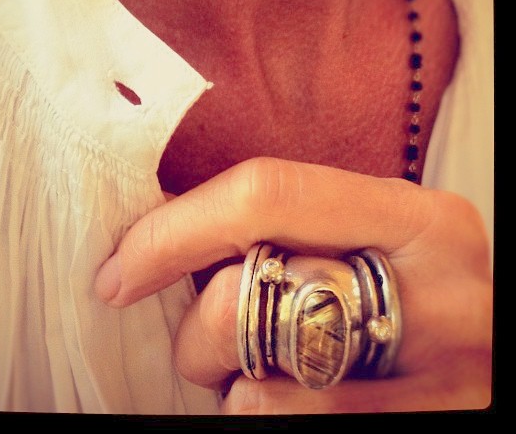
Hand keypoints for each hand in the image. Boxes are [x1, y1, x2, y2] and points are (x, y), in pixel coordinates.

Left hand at [95, 157, 491, 412]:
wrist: (493, 357)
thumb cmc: (409, 293)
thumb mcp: (373, 240)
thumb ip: (294, 230)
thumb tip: (166, 235)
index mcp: (419, 217)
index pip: (267, 192)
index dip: (178, 228)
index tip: (122, 268)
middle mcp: (444, 290)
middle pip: (251, 288)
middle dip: (200, 321)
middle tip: (210, 338)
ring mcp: (447, 375)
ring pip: (261, 376)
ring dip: (228, 376)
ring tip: (257, 372)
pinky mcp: (437, 427)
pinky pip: (294, 421)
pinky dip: (259, 410)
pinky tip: (279, 400)